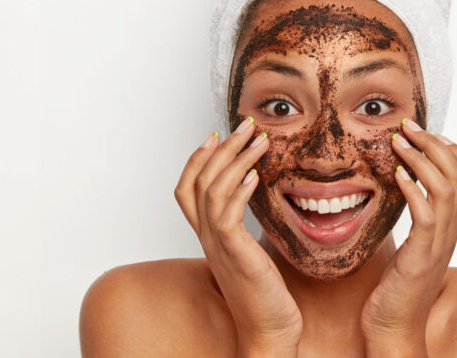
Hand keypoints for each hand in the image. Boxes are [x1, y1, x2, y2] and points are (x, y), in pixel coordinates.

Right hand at [174, 117, 301, 357]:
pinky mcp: (235, 255)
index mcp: (209, 236)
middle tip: (244, 125)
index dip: (196, 160)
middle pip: (199, 181)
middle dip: (222, 148)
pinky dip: (239, 191)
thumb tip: (255, 200)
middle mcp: (208, 238)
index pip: (187, 190)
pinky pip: (227, 216)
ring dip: (236, 160)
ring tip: (258, 140)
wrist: (268, 331)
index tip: (215, 135)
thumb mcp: (249, 252)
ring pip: (213, 191)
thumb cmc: (264, 293)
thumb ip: (243, 228)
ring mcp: (219, 246)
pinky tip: (255, 176)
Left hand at [360, 119, 456, 356]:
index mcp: (452, 229)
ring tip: (399, 142)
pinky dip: (412, 190)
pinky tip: (396, 175)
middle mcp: (452, 233)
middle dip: (436, 144)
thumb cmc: (398, 287)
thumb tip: (405, 187)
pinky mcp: (420, 257)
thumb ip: (418, 218)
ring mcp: (439, 245)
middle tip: (409, 127)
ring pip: (447, 189)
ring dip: (422, 159)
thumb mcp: (413, 245)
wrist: (393, 328)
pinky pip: (425, 216)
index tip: (430, 135)